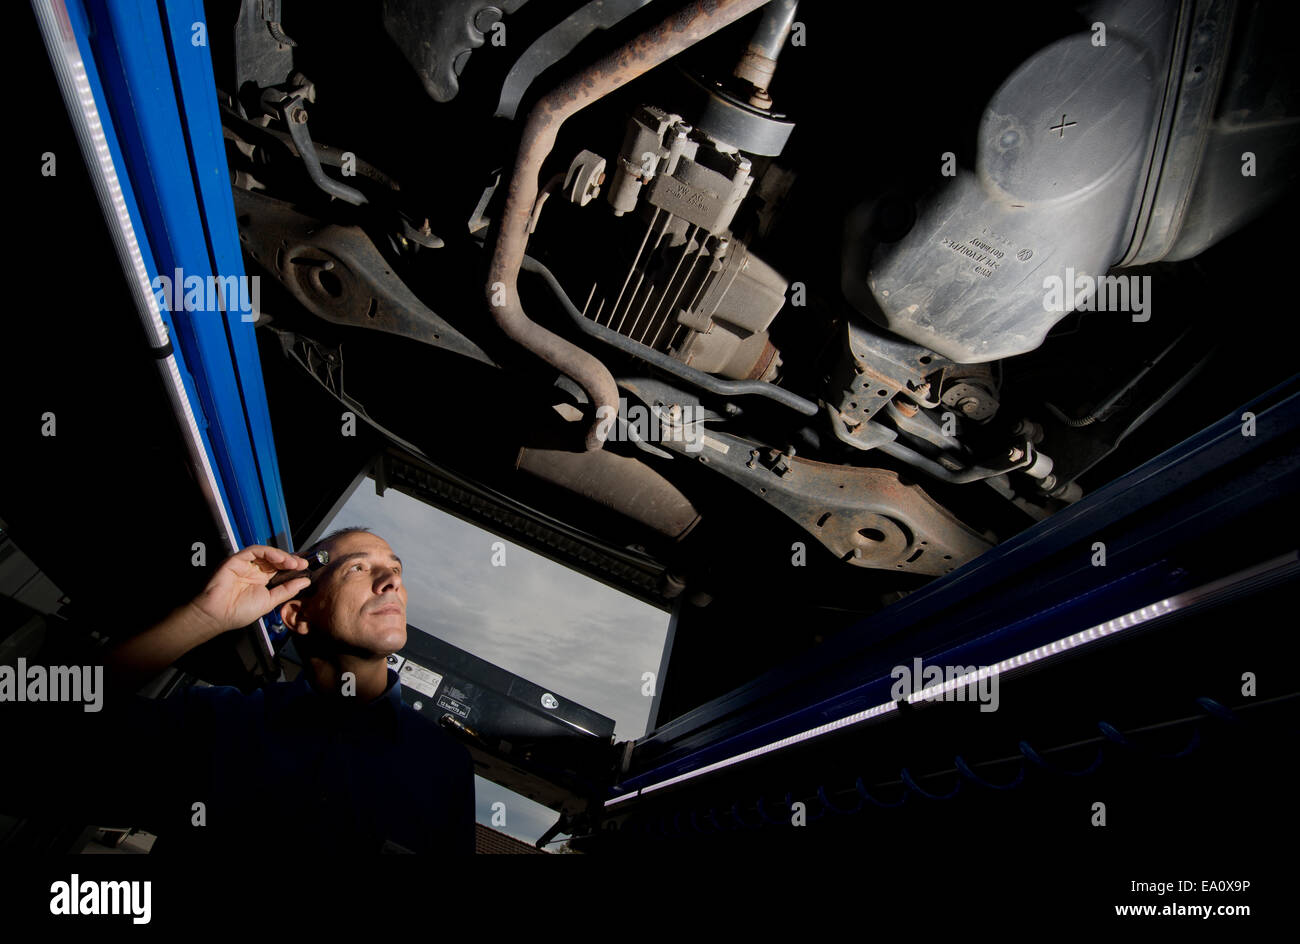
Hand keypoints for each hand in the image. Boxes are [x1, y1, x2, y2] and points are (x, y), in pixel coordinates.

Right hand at [189, 545, 312, 633]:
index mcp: (261, 580)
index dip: (293, 566)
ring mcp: (245, 564)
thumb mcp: (269, 601)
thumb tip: (304, 582)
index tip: (305, 568)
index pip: (280, 568)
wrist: (217, 615)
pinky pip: (254, 550)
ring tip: (293, 563)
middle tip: (302, 564)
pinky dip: (269, 552)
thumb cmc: (238, 611)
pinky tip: (280, 559)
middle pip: (276, 559)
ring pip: (267, 553)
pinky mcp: (236, 560)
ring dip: (282, 556)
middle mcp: (254, 570)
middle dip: (291, 560)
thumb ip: (286, 590)